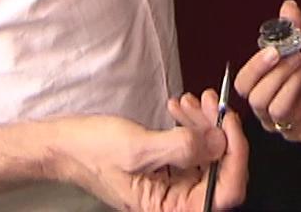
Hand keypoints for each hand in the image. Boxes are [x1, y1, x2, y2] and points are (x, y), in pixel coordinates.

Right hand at [52, 88, 248, 210]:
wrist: (64, 145)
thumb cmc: (92, 153)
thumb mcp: (139, 148)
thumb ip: (183, 147)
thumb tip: (221, 142)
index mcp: (170, 210)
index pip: (224, 192)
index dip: (235, 156)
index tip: (228, 122)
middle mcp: (176, 203)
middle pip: (220, 170)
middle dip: (218, 131)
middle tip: (208, 101)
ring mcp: (174, 185)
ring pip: (208, 154)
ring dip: (204, 123)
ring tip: (189, 100)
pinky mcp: (168, 169)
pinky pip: (193, 148)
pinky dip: (191, 125)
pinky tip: (178, 107)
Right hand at [234, 0, 300, 144]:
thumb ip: (295, 31)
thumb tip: (287, 7)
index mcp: (263, 94)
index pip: (244, 86)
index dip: (254, 68)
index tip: (272, 50)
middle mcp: (271, 115)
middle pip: (257, 99)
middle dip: (276, 73)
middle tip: (295, 54)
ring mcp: (291, 127)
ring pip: (279, 108)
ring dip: (294, 79)